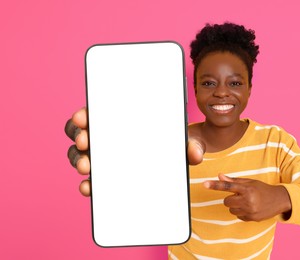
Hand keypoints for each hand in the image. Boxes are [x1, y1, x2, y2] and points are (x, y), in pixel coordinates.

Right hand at [65, 108, 204, 196]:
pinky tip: (89, 187)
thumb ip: (192, 145)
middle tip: (85, 141)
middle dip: (79, 136)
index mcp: (123, 121)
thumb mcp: (185, 141)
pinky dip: (88, 184)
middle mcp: (109, 137)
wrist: (177, 162)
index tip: (84, 117)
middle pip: (82, 133)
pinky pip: (92, 179)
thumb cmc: (175, 144)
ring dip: (79, 159)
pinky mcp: (107, 176)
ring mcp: (106, 157)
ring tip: (86, 166)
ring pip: (81, 155)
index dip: (85, 114)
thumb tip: (195, 154)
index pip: (96, 113)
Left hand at [204, 174, 291, 221]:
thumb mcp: (249, 182)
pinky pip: (238, 216)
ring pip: (231, 210)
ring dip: (235, 206)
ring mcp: (250, 210)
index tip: (205, 184)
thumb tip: (220, 176)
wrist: (279, 200)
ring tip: (246, 201)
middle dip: (230, 198)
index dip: (215, 185)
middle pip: (226, 201)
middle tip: (239, 195)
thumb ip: (234, 181)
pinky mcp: (252, 218)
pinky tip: (250, 208)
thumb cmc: (262, 189)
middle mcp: (248, 200)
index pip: (227, 186)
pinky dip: (241, 212)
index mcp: (247, 189)